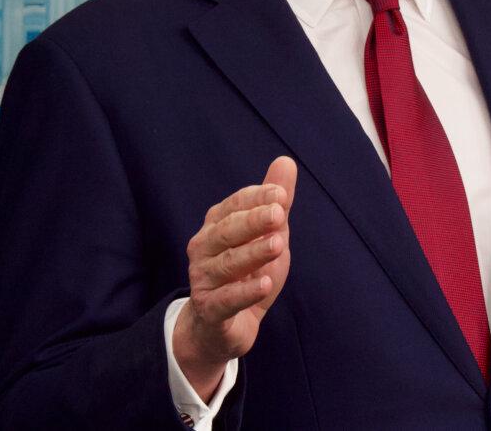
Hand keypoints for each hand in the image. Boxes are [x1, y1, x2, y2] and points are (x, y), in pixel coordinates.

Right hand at [173, 156, 296, 401]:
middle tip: (279, 214)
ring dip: (253, 253)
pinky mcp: (210, 310)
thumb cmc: (246, 274)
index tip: (281, 195)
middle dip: (253, 221)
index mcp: (216, 225)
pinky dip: (245, 291)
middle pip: (227, 231)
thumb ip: (275, 201)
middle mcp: (204, 249)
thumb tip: (286, 161)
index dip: (257, 198)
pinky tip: (265, 284)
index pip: (234, 205)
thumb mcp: (267, 236)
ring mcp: (203, 280)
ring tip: (278, 244)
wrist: (222, 328)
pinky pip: (226, 299)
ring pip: (227, 264)